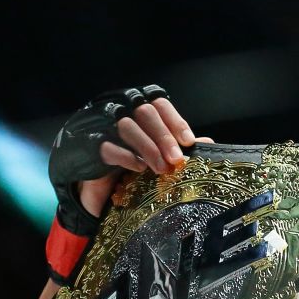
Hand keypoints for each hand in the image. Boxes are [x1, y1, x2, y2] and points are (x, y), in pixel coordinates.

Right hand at [45, 85, 211, 283]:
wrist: (99, 194)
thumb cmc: (132, 171)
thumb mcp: (159, 158)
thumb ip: (179, 148)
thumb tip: (207, 143)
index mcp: (139, 112)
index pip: (159, 105)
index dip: (175, 121)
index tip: (188, 142)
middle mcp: (121, 114)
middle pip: (144, 112)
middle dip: (164, 136)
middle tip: (176, 159)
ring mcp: (103, 128)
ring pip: (127, 126)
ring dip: (149, 148)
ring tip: (161, 169)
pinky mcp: (91, 147)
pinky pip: (108, 146)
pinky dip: (127, 156)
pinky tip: (138, 169)